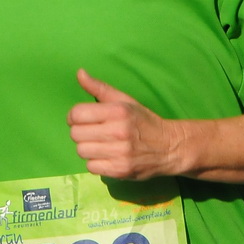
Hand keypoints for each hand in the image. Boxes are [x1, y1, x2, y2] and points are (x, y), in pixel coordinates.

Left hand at [68, 69, 183, 179]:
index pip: (77, 114)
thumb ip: (99, 88)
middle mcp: (119, 131)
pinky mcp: (120, 170)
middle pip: (76, 134)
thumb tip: (79, 72)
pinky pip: (91, 167)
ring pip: (81, 151)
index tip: (81, 119)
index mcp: (118, 111)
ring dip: (87, 148)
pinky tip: (106, 156)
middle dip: (80, 132)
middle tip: (92, 132)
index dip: (74, 116)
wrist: (169, 147)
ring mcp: (120, 152)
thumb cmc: (143, 122)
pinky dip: (95, 162)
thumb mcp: (124, 100)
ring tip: (100, 144)